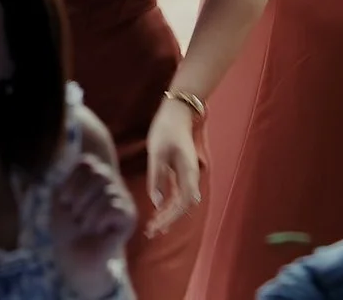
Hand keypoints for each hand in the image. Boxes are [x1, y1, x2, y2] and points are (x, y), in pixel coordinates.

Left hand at [51, 151, 136, 291]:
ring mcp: (123, 198)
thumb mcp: (61, 196)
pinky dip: (99, 220)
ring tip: (87, 226)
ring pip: (106, 192)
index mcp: (94, 176)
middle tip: (76, 215)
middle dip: (80, 196)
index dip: (72, 181)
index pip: (88, 162)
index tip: (65, 200)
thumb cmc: (66, 227)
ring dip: (88, 213)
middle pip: (99, 173)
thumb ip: (68, 174)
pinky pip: (114, 206)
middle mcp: (111, 183)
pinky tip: (98, 230)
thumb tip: (72, 154)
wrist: (74, 254)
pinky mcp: (130, 216)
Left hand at [143, 95, 199, 234]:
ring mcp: (186, 175)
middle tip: (152, 232)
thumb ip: (156, 176)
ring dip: (169, 215)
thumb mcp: (156, 152)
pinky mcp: (180, 172)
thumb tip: (155, 201)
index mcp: (188, 172)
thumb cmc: (166, 128)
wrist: (177, 111)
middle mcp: (191, 176)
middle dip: (169, 220)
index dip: (171, 216)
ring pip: (181, 201)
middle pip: (184, 206)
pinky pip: (177, 193)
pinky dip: (168, 204)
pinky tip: (158, 211)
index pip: (183, 202)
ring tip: (154, 227)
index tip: (156, 225)